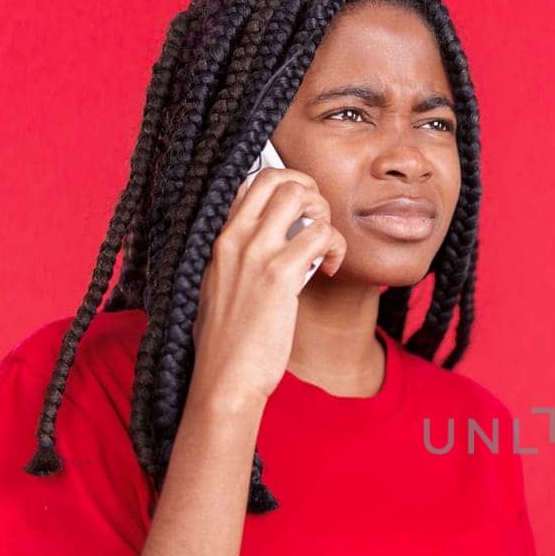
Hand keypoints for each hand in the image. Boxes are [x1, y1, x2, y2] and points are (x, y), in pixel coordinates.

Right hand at [192, 165, 346, 406]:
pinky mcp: (279, 275)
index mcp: (218, 239)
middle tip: (319, 222)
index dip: (285, 184)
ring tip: (325, 246)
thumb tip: (268, 247)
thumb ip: (239, 261)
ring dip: (325, 215)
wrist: (224, 377)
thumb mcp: (221, 288)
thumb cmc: (226, 342)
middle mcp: (234, 238)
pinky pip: (321, 235)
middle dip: (310, 189)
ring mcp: (255, 253)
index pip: (250, 183)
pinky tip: (330, 268)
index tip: (302, 211)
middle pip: (277, 178)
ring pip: (301, 196)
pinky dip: (336, 247)